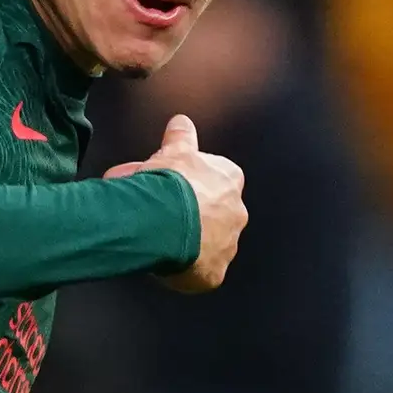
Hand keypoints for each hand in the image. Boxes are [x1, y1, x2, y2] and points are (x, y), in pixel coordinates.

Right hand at [106, 113, 245, 292]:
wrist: (164, 218)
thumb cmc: (169, 182)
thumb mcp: (172, 152)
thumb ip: (180, 137)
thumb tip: (181, 120)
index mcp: (230, 180)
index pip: (216, 180)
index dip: (189, 183)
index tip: (168, 187)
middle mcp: (237, 212)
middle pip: (212, 214)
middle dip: (188, 214)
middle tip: (155, 215)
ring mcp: (228, 245)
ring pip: (207, 245)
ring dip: (187, 243)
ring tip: (156, 242)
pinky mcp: (214, 273)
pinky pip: (200, 273)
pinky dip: (185, 270)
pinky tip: (164, 264)